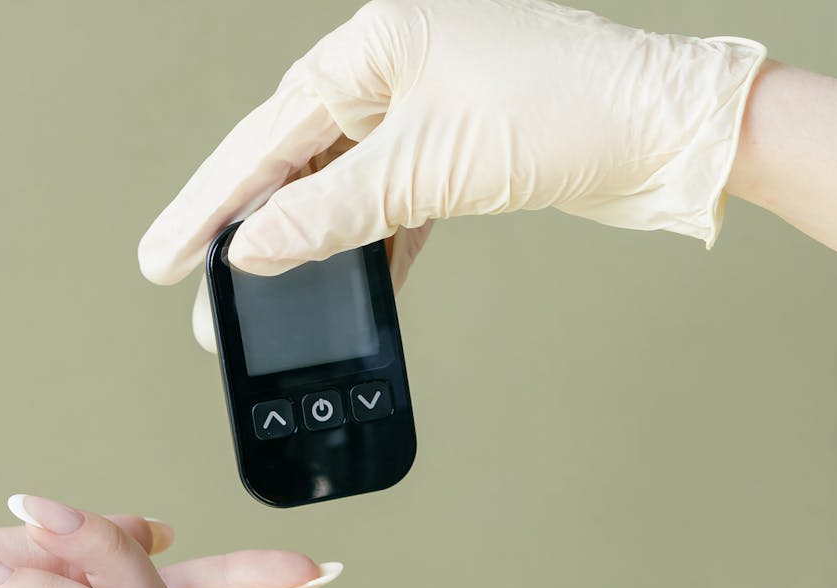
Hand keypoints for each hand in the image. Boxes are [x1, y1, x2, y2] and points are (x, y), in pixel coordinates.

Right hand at [137, 0, 766, 349]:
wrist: (674, 132)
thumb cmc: (567, 113)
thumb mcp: (431, 165)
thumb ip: (332, 208)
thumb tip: (254, 245)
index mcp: (375, 44)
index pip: (265, 134)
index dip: (208, 202)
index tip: (162, 255)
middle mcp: (393, 66)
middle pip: (294, 156)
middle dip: (246, 225)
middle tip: (194, 283)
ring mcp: (425, 104)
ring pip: (340, 180)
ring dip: (306, 239)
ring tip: (261, 294)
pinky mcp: (456, 143)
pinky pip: (391, 196)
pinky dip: (370, 239)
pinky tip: (348, 283)